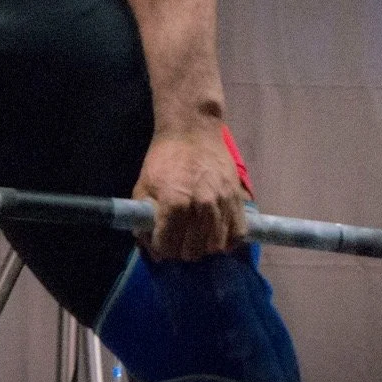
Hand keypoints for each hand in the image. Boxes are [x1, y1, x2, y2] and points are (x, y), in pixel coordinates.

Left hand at [133, 124, 247, 261]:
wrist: (192, 131)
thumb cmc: (164, 158)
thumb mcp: (143, 186)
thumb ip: (143, 220)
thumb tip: (150, 249)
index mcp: (175, 203)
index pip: (168, 247)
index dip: (160, 248)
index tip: (161, 241)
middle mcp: (201, 206)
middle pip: (192, 251)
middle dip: (180, 249)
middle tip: (177, 239)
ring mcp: (222, 203)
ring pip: (214, 246)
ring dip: (202, 247)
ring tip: (195, 237)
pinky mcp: (238, 200)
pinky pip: (238, 235)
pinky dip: (227, 241)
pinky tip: (216, 234)